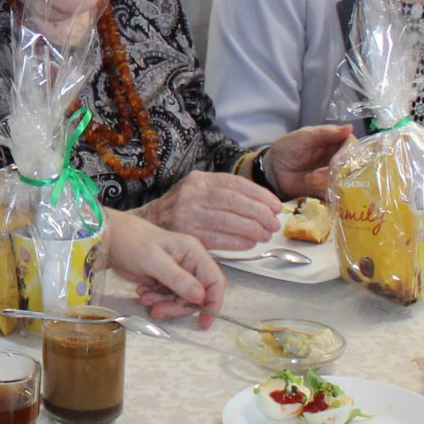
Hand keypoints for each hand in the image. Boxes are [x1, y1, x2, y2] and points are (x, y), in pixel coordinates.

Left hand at [103, 214, 225, 328]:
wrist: (110, 239)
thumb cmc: (131, 242)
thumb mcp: (154, 261)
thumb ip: (178, 279)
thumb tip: (200, 297)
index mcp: (194, 253)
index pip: (215, 281)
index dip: (213, 302)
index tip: (204, 322)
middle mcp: (189, 263)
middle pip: (196, 296)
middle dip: (177, 306)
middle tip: (157, 310)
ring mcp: (177, 273)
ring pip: (181, 300)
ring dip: (164, 303)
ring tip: (144, 297)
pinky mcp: (165, 280)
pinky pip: (168, 298)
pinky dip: (156, 300)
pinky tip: (142, 292)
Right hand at [138, 171, 278, 253]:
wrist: (147, 223)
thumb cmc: (180, 209)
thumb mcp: (197, 190)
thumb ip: (223, 193)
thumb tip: (262, 204)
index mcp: (200, 179)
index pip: (236, 183)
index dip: (260, 195)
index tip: (276, 206)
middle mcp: (193, 194)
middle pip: (234, 201)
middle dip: (259, 213)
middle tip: (274, 224)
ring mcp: (188, 214)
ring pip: (228, 220)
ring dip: (252, 229)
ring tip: (265, 234)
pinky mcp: (186, 234)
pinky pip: (218, 238)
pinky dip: (237, 242)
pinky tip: (249, 244)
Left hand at [266, 124, 352, 199]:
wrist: (273, 169)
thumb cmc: (288, 148)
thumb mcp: (305, 136)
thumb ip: (326, 133)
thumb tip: (350, 128)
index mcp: (336, 142)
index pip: (353, 147)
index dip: (348, 154)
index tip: (337, 160)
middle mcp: (340, 159)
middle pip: (352, 166)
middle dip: (338, 170)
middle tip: (320, 172)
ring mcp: (335, 175)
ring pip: (345, 180)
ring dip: (328, 180)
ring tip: (310, 178)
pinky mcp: (328, 189)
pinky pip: (337, 193)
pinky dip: (325, 190)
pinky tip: (311, 185)